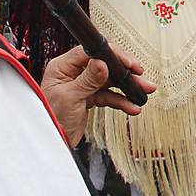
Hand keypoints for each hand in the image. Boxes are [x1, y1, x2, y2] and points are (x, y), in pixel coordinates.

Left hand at [40, 44, 156, 142]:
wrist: (52, 142)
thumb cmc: (52, 120)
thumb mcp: (70, 98)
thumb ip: (87, 80)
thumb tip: (102, 63)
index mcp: (62, 67)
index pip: (90, 53)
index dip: (111, 55)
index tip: (128, 63)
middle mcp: (72, 73)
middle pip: (103, 66)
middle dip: (124, 72)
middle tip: (141, 76)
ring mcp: (82, 85)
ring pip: (109, 81)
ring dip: (127, 87)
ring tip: (144, 91)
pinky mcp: (89, 97)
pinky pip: (108, 96)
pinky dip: (121, 101)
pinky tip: (132, 106)